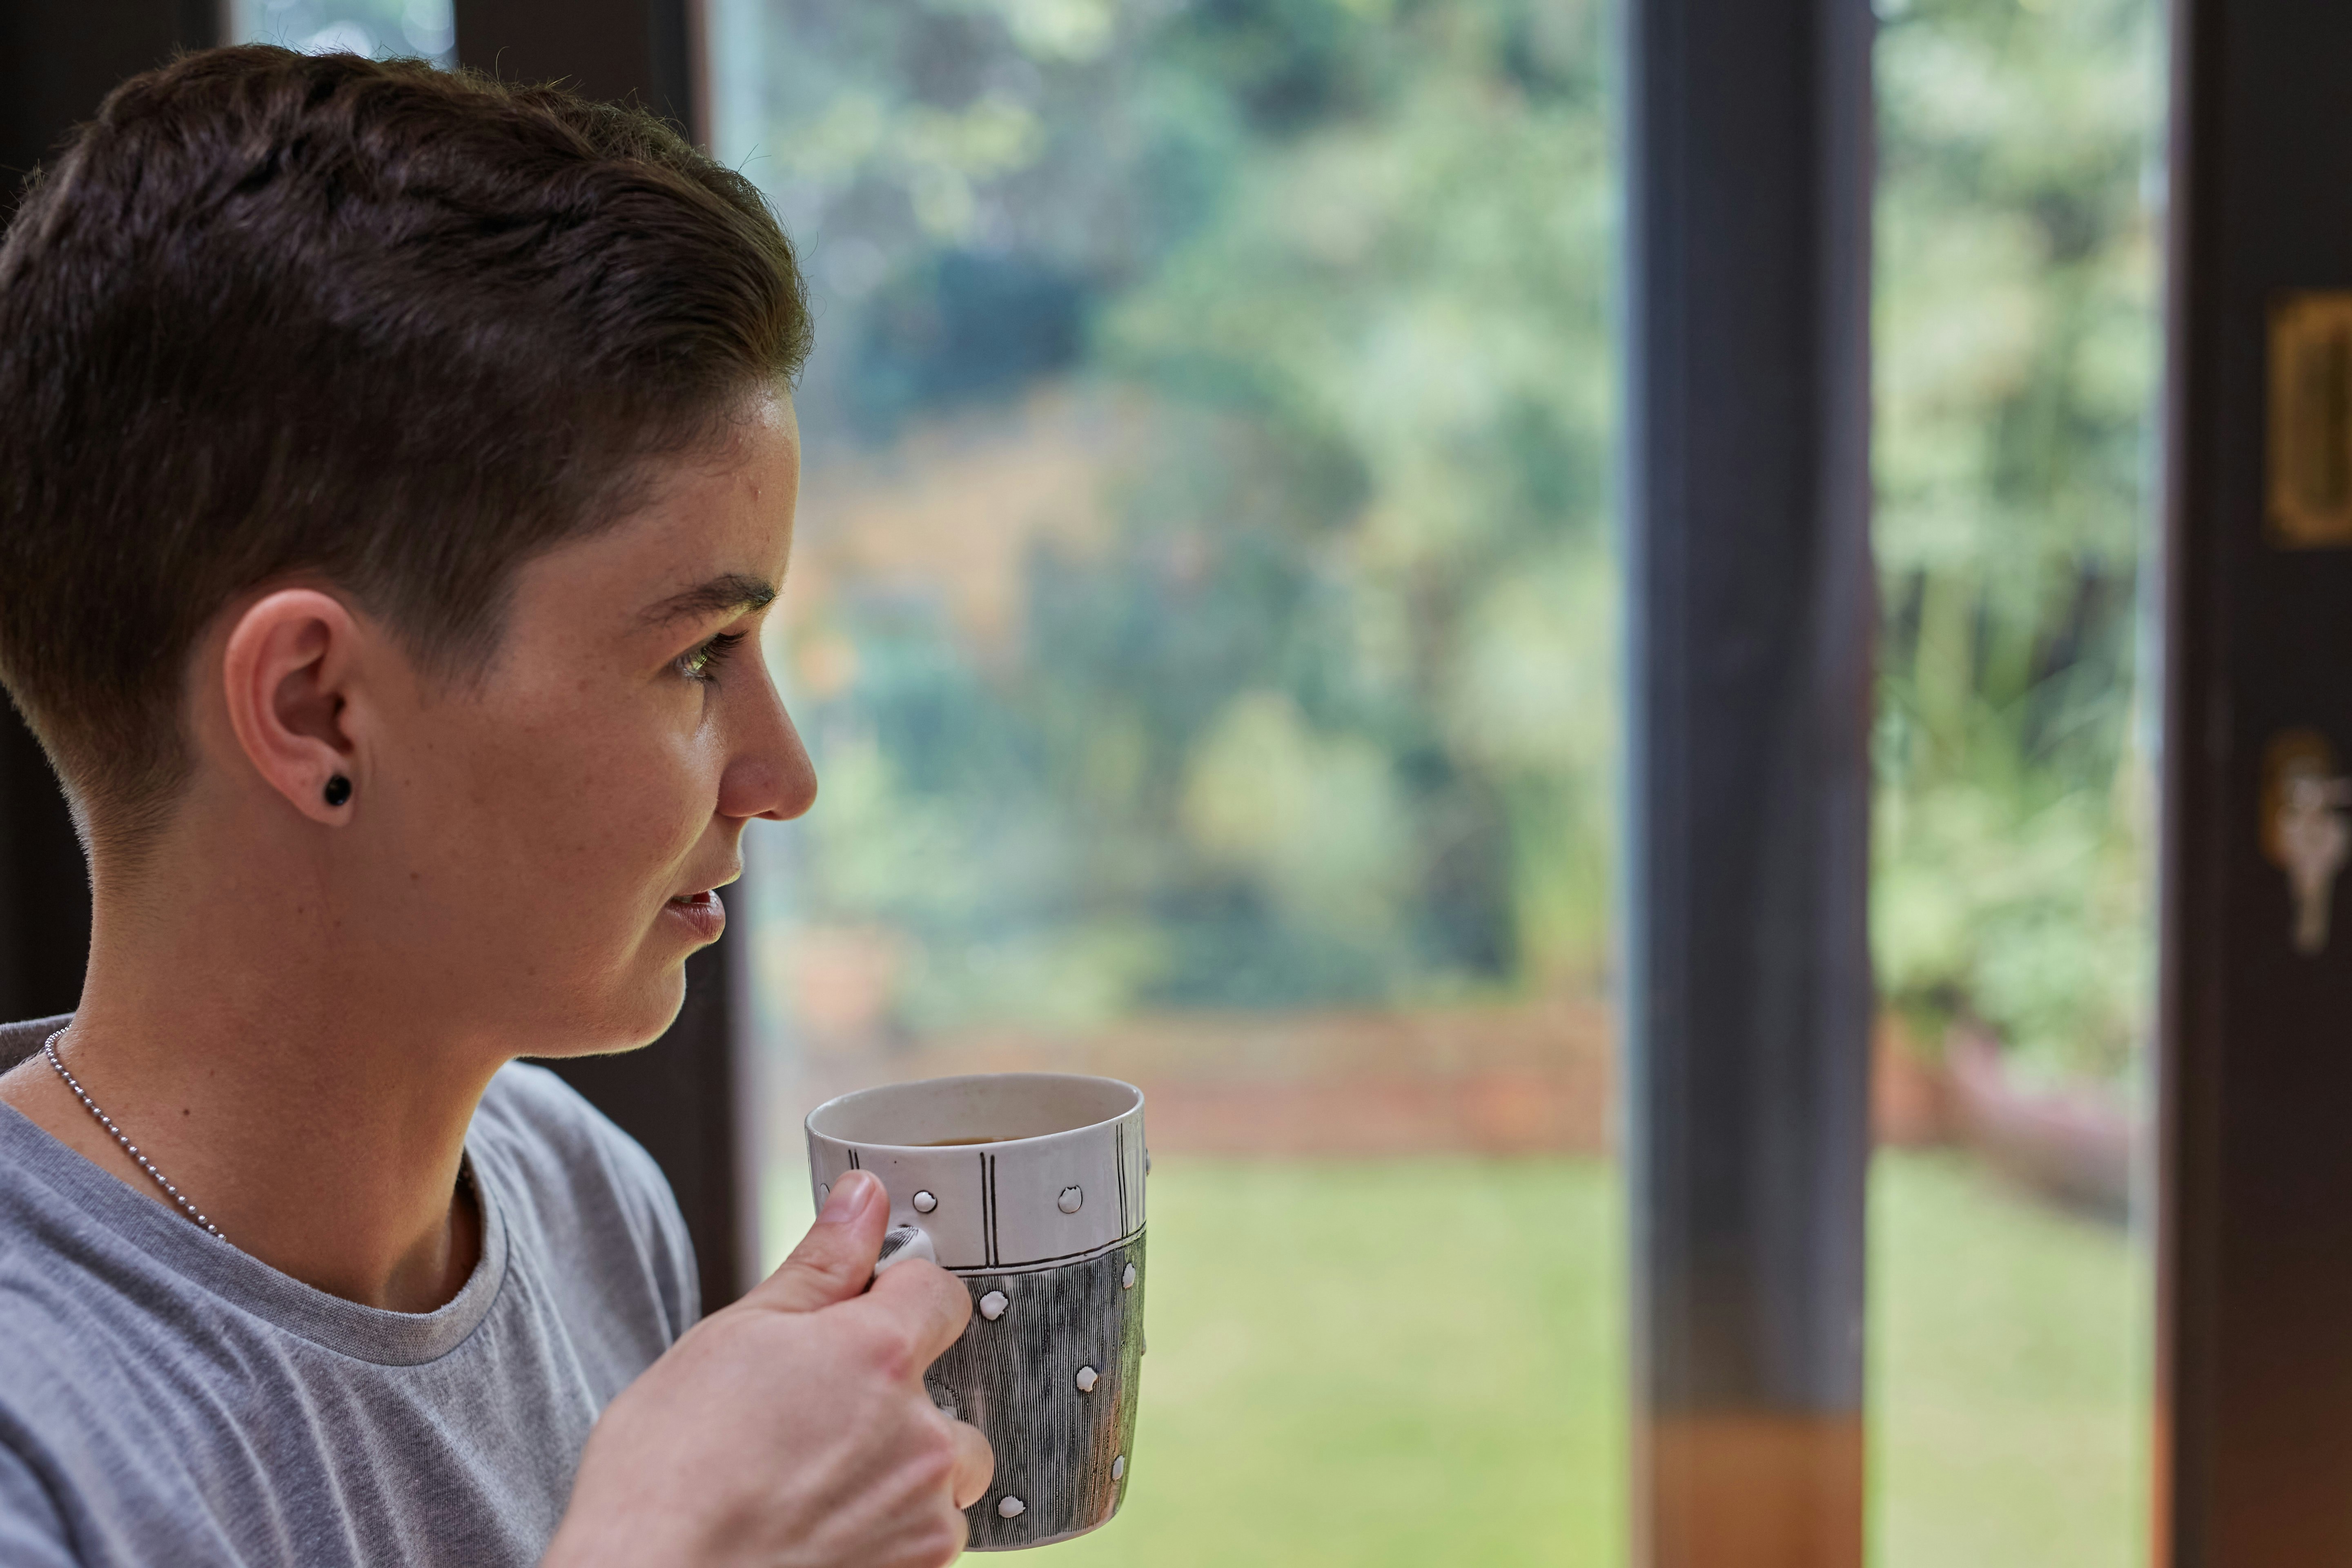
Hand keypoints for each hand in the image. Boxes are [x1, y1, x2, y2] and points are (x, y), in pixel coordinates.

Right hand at [543, 1171, 993, 1567]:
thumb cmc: (666, 1479)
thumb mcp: (730, 1341)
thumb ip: (818, 1267)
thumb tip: (862, 1200)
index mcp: (879, 1357)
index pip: (939, 1292)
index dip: (900, 1296)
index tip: (863, 1316)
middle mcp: (919, 1436)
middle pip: (949, 1393)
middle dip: (898, 1401)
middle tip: (813, 1423)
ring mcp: (923, 1517)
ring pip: (945, 1475)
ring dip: (901, 1474)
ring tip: (813, 1485)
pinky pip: (930, 1539)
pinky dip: (889, 1532)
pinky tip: (821, 1529)